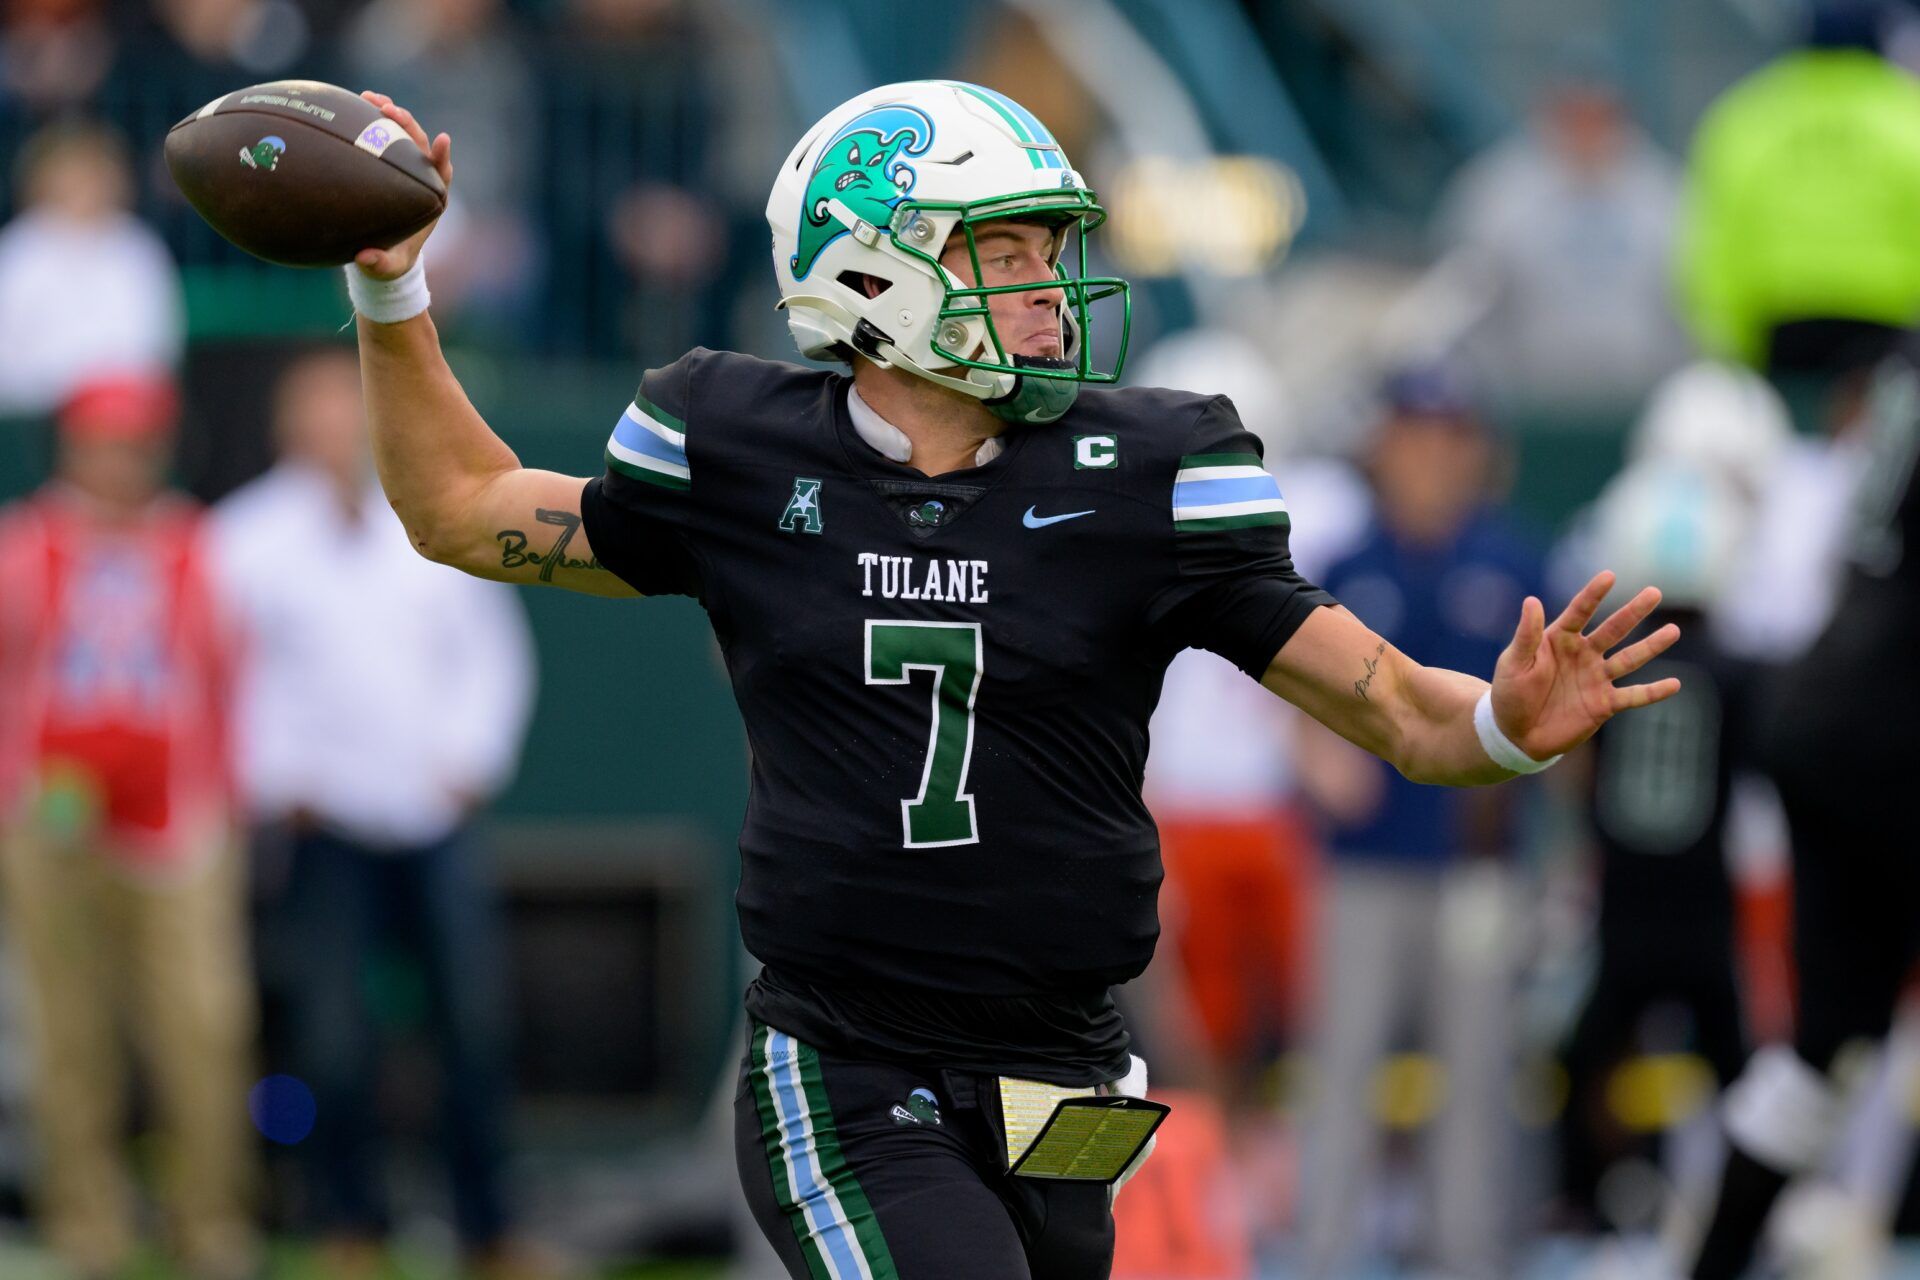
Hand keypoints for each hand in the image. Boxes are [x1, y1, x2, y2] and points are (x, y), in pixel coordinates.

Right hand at [352, 91, 452, 280]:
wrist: (384, 251)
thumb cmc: (391, 259)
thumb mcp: (387, 266)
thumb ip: (379, 263)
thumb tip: (365, 258)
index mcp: (431, 199)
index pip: (442, 173)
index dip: (442, 156)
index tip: (443, 140)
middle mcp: (421, 177)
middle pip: (420, 144)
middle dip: (407, 124)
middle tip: (387, 109)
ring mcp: (404, 166)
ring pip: (401, 134)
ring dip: (388, 113)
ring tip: (368, 97)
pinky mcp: (386, 161)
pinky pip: (380, 135)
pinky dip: (369, 120)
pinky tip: (351, 104)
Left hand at [1490, 570, 1681, 760]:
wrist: (1515, 734)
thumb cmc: (1510, 693)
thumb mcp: (1514, 663)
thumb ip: (1526, 635)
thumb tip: (1532, 600)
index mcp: (1559, 640)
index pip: (1580, 612)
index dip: (1594, 595)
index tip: (1609, 576)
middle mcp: (1583, 655)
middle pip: (1613, 630)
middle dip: (1633, 612)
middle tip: (1654, 592)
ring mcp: (1596, 679)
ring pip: (1629, 659)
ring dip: (1651, 646)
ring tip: (1673, 631)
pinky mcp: (1604, 704)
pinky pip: (1633, 696)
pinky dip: (1653, 692)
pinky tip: (1675, 684)